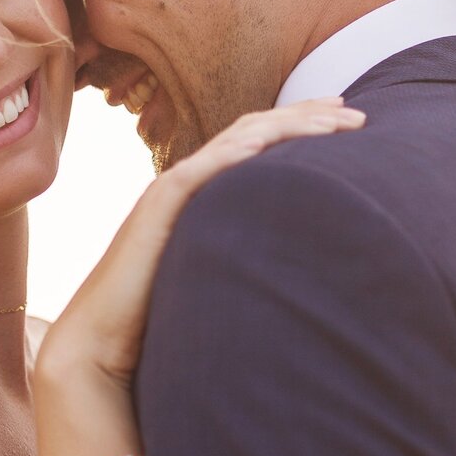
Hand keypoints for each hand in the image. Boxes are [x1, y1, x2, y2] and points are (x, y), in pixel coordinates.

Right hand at [36, 98, 365, 393]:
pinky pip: (201, 169)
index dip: (301, 129)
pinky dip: (236, 152)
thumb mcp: (218, 282)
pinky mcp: (157, 207)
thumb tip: (302, 281)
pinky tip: (268, 143)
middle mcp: (188, 183)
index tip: (346, 124)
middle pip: (254, 132)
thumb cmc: (154, 322)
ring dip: (287, 126)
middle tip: (356, 114)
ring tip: (334, 121)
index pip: (257, 146)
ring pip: (236, 140)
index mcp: (203, 197)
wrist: (99, 341)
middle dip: (307, 117)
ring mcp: (171, 191)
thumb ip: (249, 266)